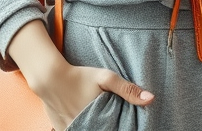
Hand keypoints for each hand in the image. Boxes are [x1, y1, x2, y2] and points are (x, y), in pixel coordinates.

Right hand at [29, 61, 153, 130]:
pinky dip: (82, 127)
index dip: (120, 128)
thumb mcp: (106, 78)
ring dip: (95, 126)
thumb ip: (128, 89)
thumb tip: (151, 99)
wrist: (50, 77)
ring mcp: (71, 129)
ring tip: (100, 119)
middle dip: (108, 126)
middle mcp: (83, 128)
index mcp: (97, 120)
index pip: (114, 130)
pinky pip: (76, 130)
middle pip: (101, 130)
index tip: (124, 124)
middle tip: (110, 119)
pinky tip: (88, 120)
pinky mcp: (62, 129)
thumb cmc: (79, 76)